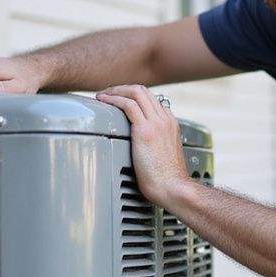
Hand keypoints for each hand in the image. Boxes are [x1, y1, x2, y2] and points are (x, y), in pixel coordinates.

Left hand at [95, 85, 189, 207]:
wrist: (172, 187)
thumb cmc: (166, 179)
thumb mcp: (163, 154)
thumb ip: (153, 144)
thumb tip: (137, 146)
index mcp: (171, 124)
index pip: (151, 99)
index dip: (133, 95)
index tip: (120, 100)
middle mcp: (165, 119)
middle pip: (143, 91)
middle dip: (122, 88)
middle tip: (107, 94)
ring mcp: (156, 123)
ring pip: (135, 92)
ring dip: (116, 91)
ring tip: (102, 95)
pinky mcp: (145, 131)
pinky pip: (128, 105)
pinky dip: (114, 99)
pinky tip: (104, 101)